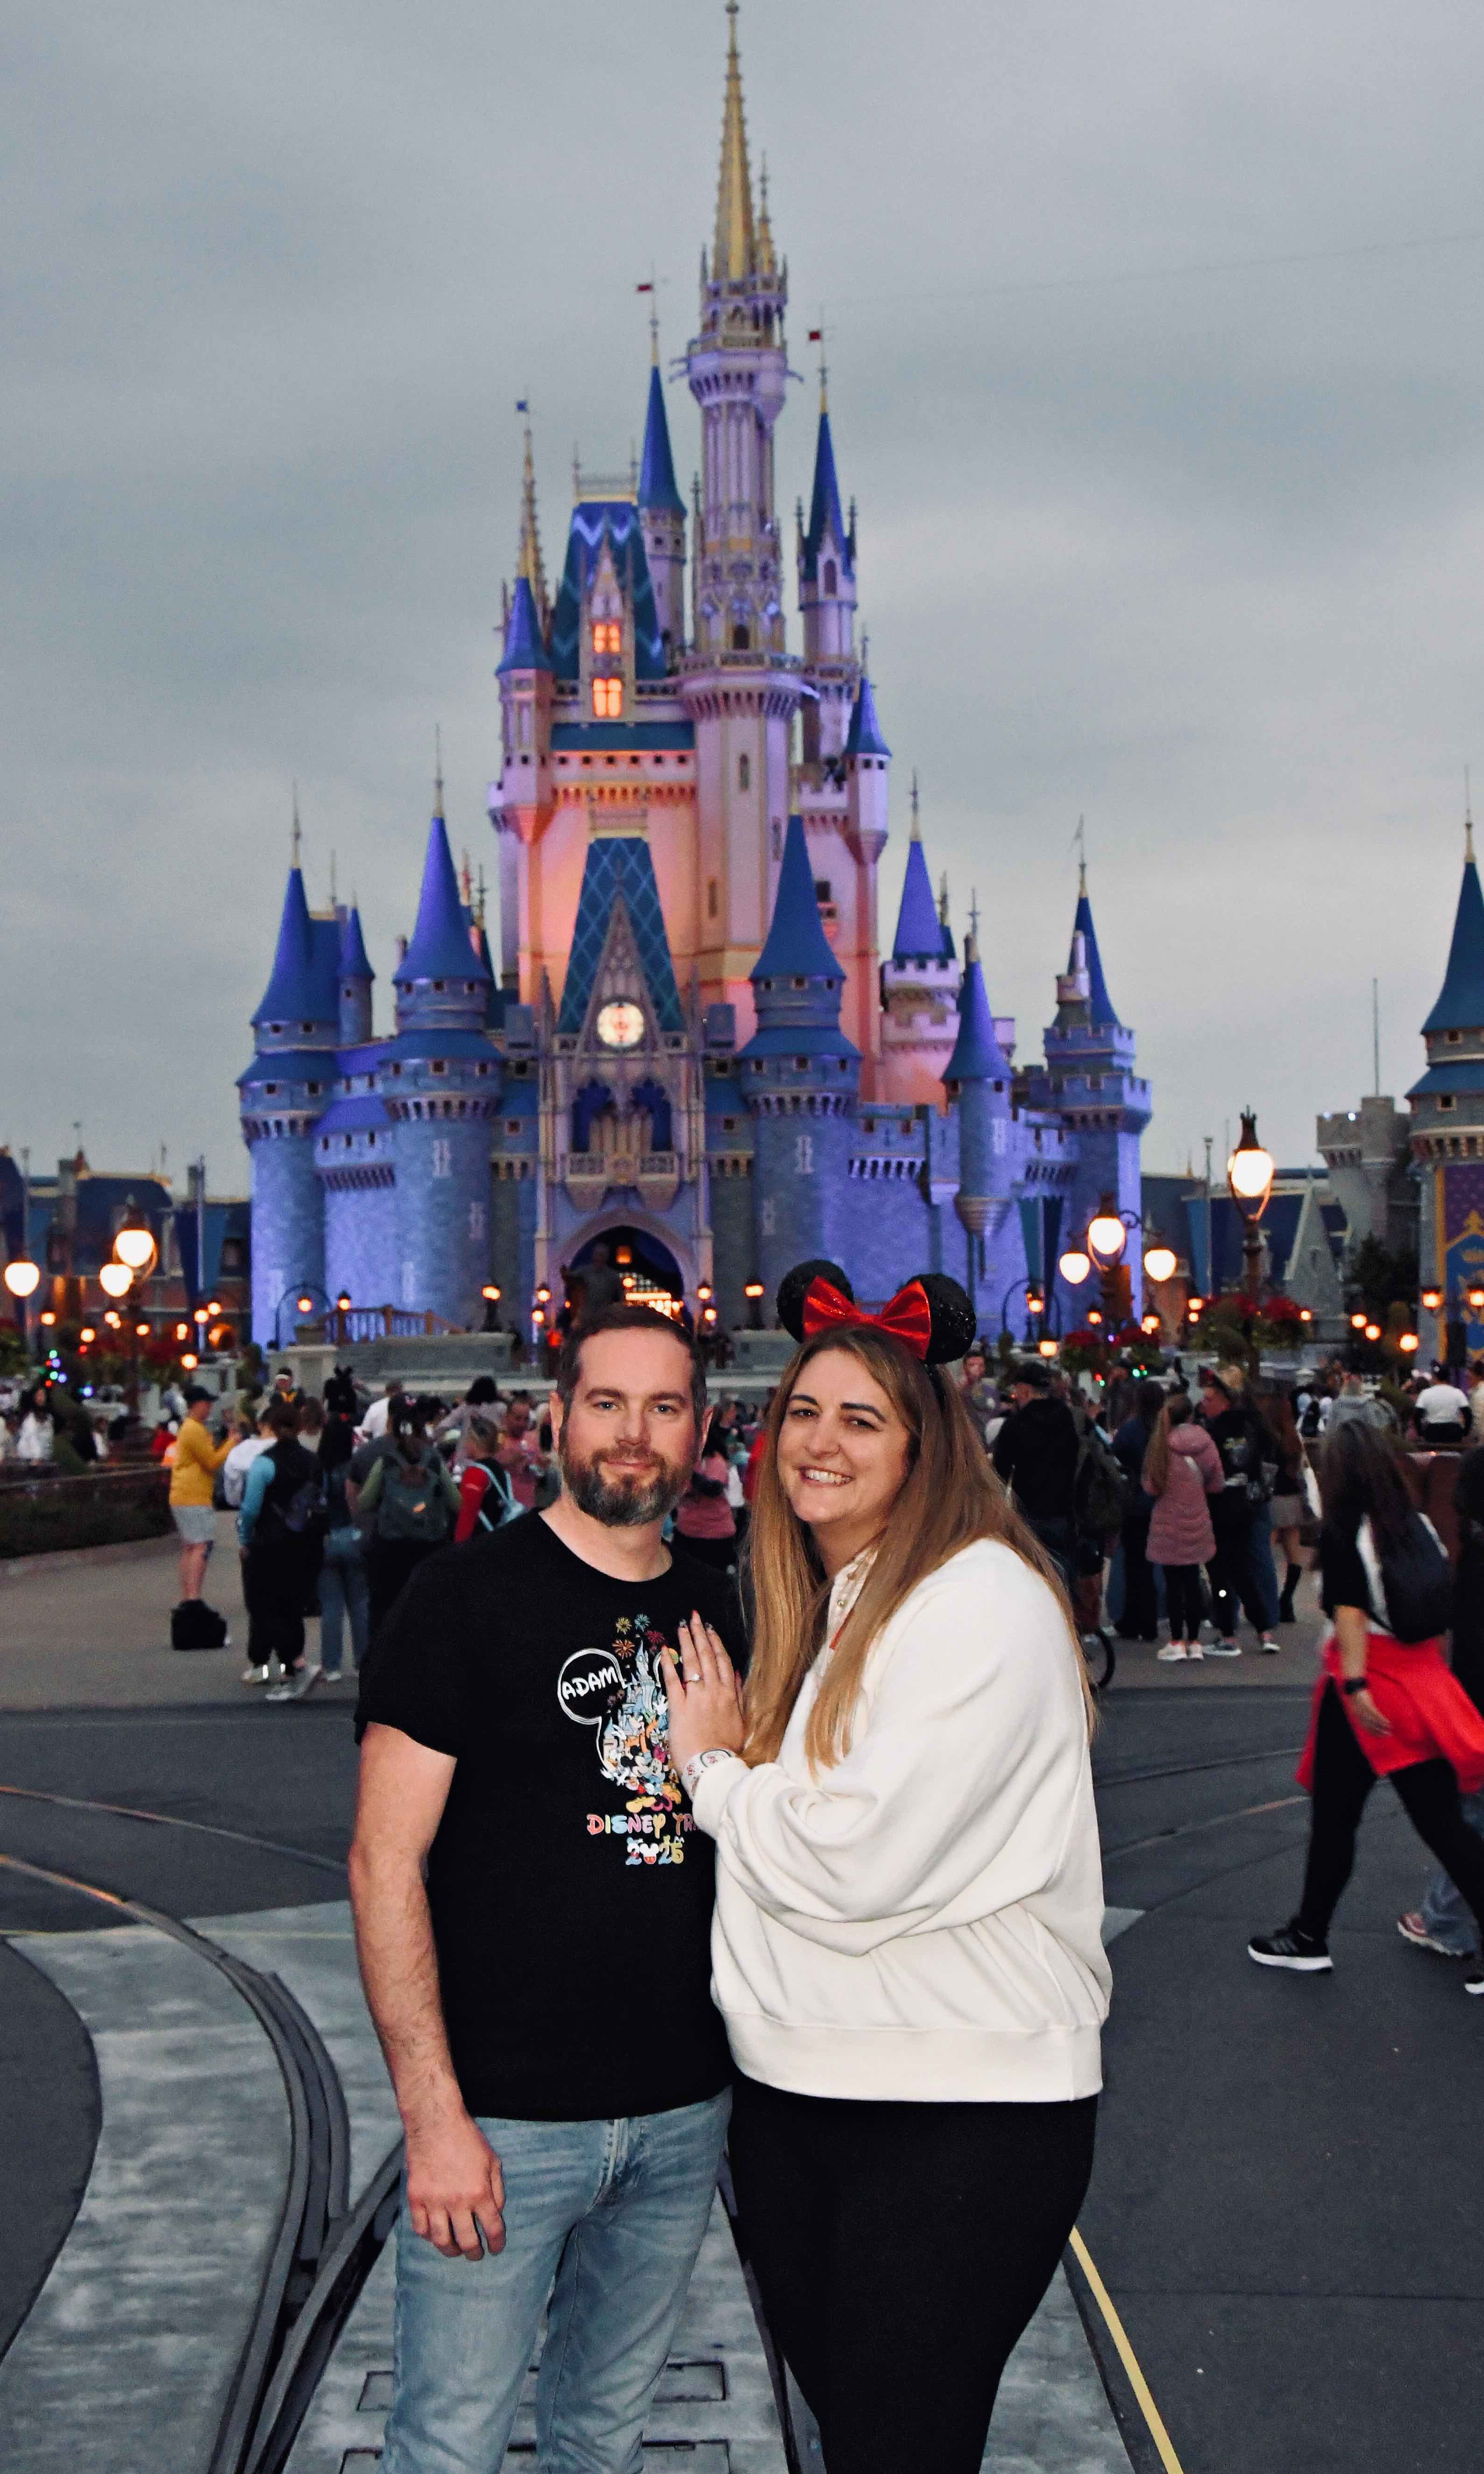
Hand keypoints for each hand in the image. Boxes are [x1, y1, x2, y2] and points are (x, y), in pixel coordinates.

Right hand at [404, 2106, 505, 2258]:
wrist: (435, 2122)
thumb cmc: (467, 2138)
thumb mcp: (492, 2160)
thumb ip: (497, 2189)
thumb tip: (496, 2212)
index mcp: (479, 2192)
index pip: (492, 2228)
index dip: (496, 2243)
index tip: (496, 2249)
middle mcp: (457, 2202)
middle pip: (466, 2241)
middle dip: (474, 2253)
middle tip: (475, 2255)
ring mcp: (434, 2202)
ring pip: (441, 2240)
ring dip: (450, 2250)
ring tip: (455, 2250)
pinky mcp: (416, 2198)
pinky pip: (420, 2228)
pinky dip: (428, 2236)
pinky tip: (434, 2234)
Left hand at [663, 1611, 745, 1775]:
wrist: (713, 1766)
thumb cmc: (727, 1748)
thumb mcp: (741, 1720)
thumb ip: (739, 1695)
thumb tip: (738, 1674)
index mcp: (729, 1694)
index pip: (723, 1661)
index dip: (716, 1643)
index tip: (710, 1629)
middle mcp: (713, 1691)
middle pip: (707, 1656)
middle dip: (700, 1635)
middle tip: (694, 1617)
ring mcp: (695, 1697)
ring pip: (692, 1663)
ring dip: (686, 1643)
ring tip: (681, 1627)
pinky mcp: (678, 1707)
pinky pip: (672, 1681)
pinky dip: (668, 1664)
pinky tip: (664, 1651)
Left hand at [1349, 1685, 1391, 1736]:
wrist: (1354, 1687)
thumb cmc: (1358, 1696)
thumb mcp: (1360, 1706)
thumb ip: (1365, 1713)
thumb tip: (1372, 1718)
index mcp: (1357, 1716)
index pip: (1366, 1727)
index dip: (1373, 1732)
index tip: (1380, 1736)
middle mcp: (1359, 1715)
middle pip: (1370, 1726)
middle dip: (1379, 1731)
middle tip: (1387, 1735)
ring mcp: (1363, 1710)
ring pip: (1373, 1722)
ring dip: (1382, 1727)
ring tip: (1389, 1730)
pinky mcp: (1367, 1705)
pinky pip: (1376, 1714)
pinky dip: (1382, 1719)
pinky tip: (1387, 1723)